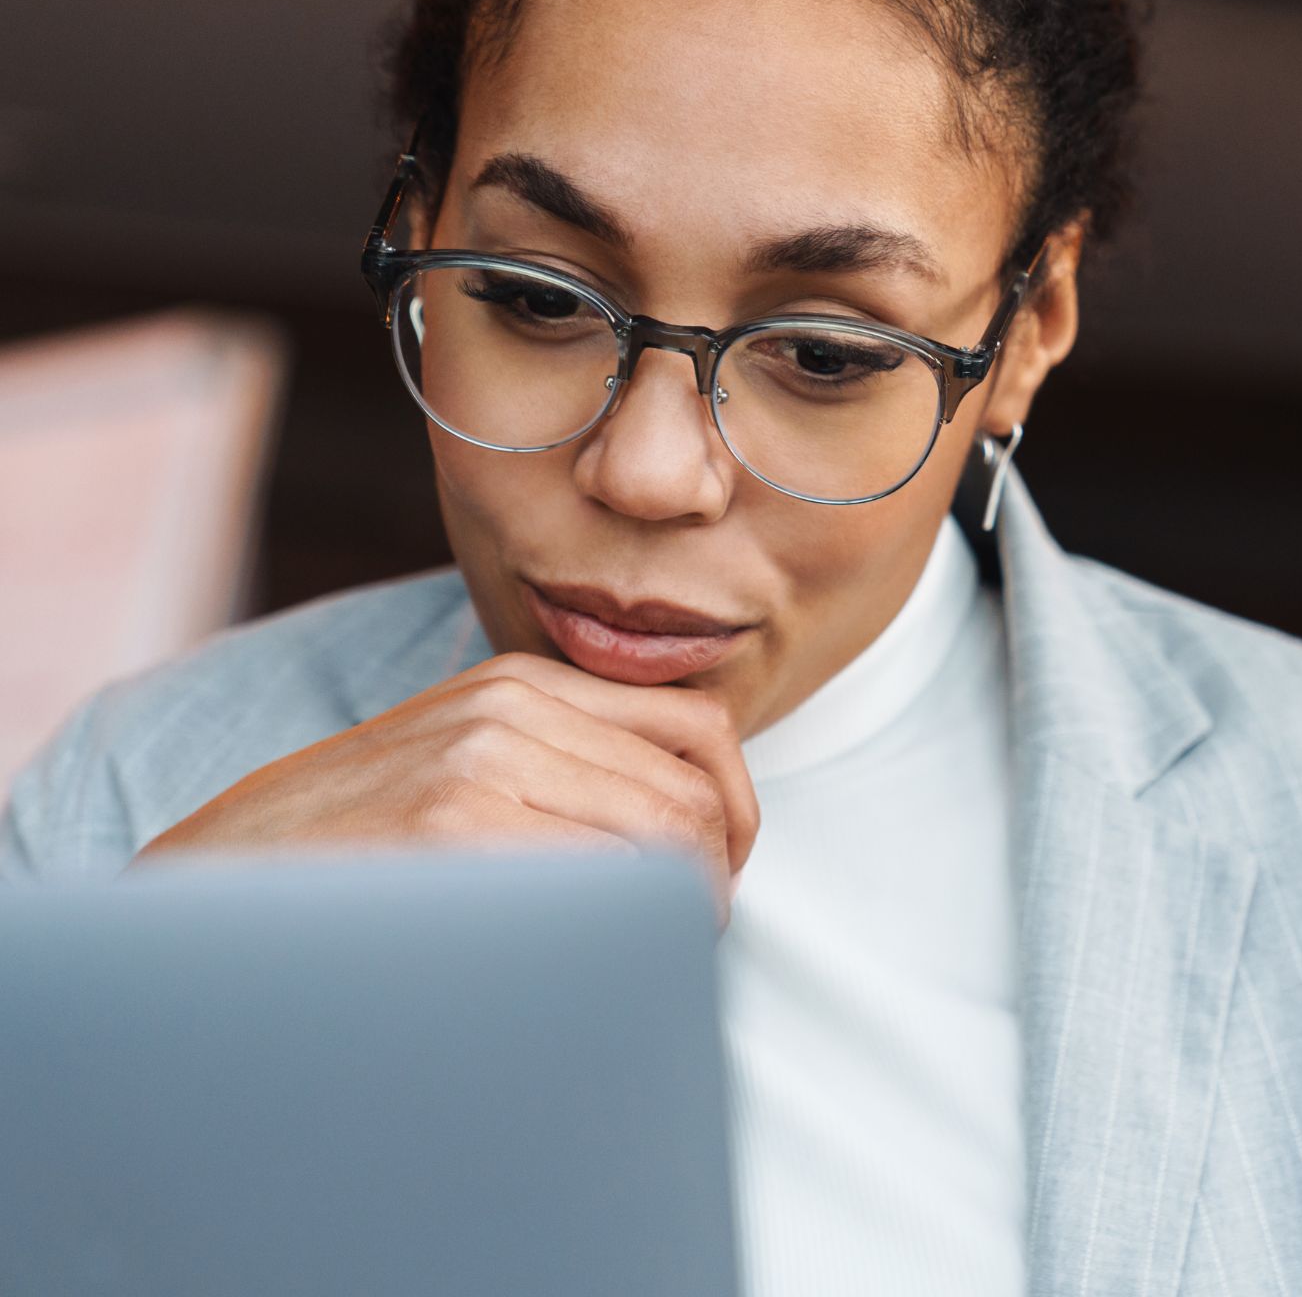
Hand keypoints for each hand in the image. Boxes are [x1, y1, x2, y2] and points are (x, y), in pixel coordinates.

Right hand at [133, 652, 759, 928]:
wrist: (222, 874)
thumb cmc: (353, 835)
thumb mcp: (464, 758)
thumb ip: (563, 763)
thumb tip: (685, 823)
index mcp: (522, 683)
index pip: (699, 727)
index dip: (735, 811)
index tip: (720, 870)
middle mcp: (512, 707)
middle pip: (694, 791)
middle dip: (718, 875)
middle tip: (692, 932)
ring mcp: (483, 760)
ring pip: (667, 839)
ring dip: (683, 912)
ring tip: (651, 955)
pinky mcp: (454, 825)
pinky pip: (603, 883)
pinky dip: (629, 933)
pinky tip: (602, 964)